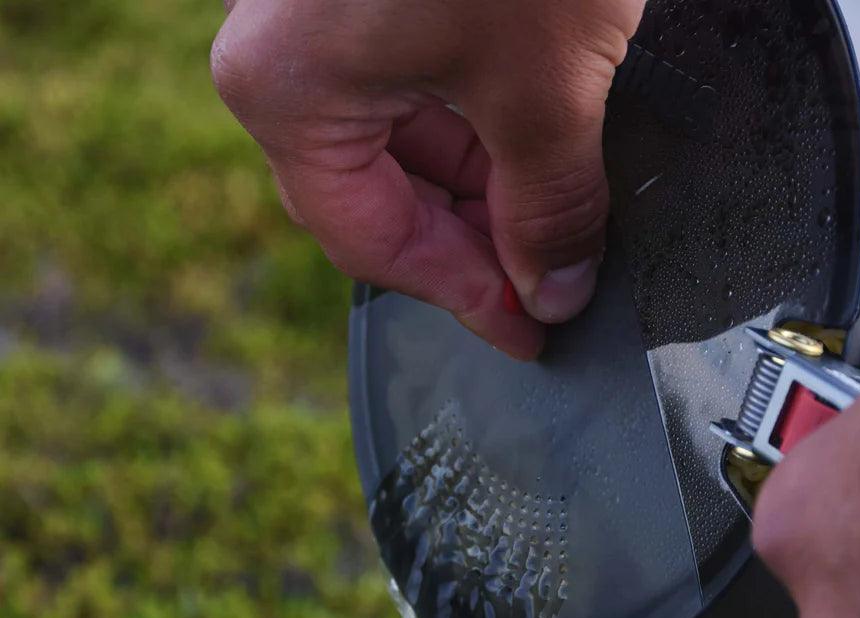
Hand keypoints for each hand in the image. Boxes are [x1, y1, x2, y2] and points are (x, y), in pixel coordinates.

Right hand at [211, 0, 643, 358]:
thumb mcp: (546, 85)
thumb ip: (549, 208)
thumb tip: (553, 288)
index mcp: (291, 91)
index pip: (374, 243)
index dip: (460, 297)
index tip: (526, 330)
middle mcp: (291, 60)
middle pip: (386, 203)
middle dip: (475, 247)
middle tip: (549, 287)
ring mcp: (330, 28)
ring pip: (408, 156)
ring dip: (486, 197)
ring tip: (556, 223)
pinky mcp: (376, 4)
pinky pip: (422, 100)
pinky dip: (484, 139)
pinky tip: (534, 157)